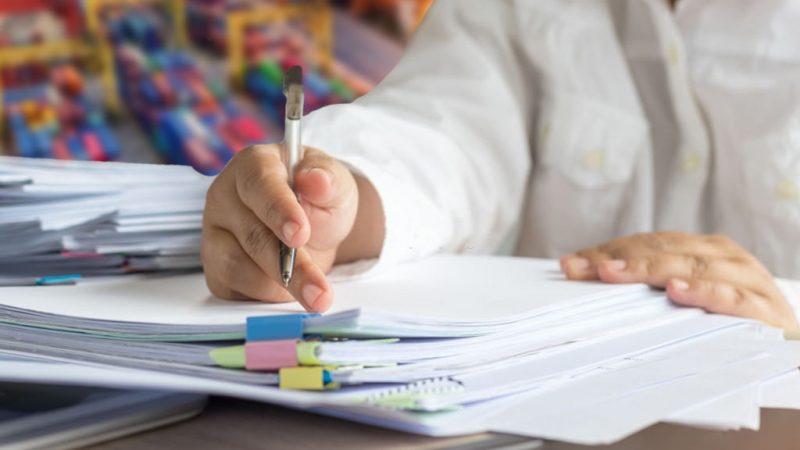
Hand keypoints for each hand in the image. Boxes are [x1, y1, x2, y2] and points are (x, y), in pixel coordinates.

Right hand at [202, 144, 382, 311]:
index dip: (278, 209)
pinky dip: (265, 297)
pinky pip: (234, 288)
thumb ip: (329, 180)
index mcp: (253, 167)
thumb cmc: (319, 199)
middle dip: (291, 266)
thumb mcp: (335, 185)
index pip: (259, 184)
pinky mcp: (216, 268)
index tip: (300, 234)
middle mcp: (225, 197)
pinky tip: (291, 294)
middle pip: (252, 235)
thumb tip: (317, 179)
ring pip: (237, 266)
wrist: (314, 228)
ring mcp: (216, 234)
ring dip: (280, 287)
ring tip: (315, 296)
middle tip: (319, 290)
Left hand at [560, 232, 798, 330]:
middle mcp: (724, 258)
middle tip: (581, 269)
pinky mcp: (765, 311)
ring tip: (614, 273)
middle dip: (617, 259)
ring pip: (692, 267)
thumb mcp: (689, 299)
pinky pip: (730, 299)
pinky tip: (676, 293)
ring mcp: (746, 281)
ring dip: (650, 268)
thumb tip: (593, 280)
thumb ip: (652, 288)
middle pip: (663, 250)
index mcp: (703, 250)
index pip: (647, 243)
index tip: (571, 264)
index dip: (608, 251)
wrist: (792, 350)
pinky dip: (703, 293)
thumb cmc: (732, 323)